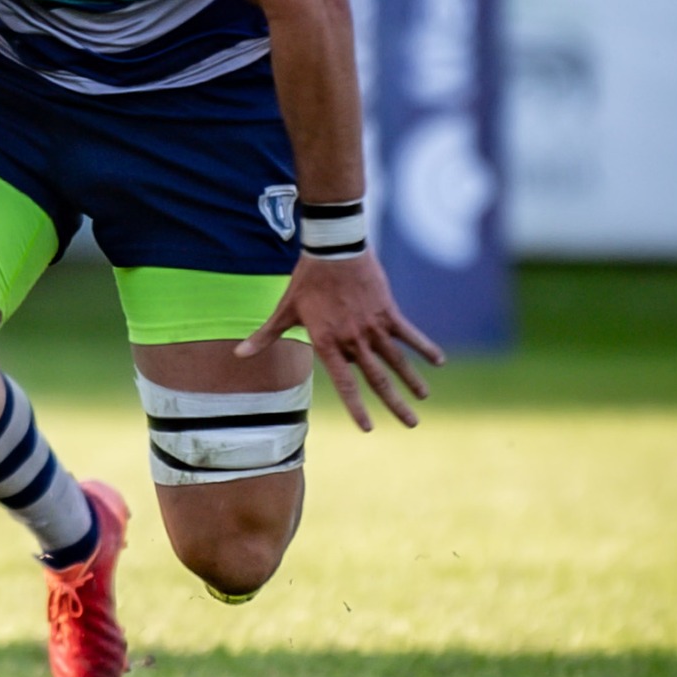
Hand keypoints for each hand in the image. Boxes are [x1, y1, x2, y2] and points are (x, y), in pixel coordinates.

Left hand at [237, 251, 444, 432]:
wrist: (333, 249)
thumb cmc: (306, 280)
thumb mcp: (285, 309)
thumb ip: (266, 336)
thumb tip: (239, 355)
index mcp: (328, 343)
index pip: (346, 383)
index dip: (357, 407)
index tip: (368, 427)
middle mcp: (354, 339)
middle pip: (378, 378)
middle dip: (395, 404)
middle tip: (411, 424)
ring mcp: (373, 326)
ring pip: (397, 360)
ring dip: (412, 380)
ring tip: (423, 399)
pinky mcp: (388, 310)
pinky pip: (409, 333)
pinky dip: (424, 347)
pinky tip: (437, 361)